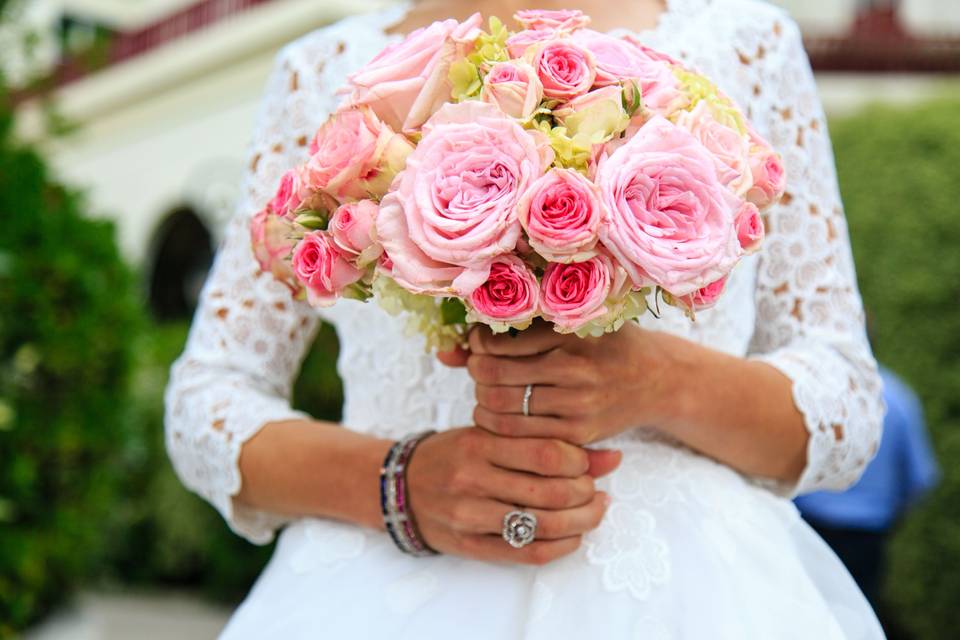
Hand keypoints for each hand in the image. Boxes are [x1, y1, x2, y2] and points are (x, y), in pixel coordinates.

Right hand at [404, 426, 621, 564]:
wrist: (400, 486)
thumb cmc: (454, 454)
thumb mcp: (491, 436)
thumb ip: (546, 443)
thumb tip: (613, 456)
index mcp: (478, 443)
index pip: (546, 453)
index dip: (580, 461)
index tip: (587, 463)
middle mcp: (472, 478)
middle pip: (550, 491)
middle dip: (586, 493)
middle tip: (595, 490)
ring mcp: (469, 515)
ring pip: (543, 525)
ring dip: (581, 521)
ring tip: (592, 510)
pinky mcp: (470, 545)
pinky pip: (527, 553)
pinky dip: (561, 546)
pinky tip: (572, 535)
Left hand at [465, 320, 682, 445]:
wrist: (658, 379)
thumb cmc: (605, 344)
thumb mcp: (569, 323)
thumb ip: (510, 332)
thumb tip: (445, 351)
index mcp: (570, 331)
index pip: (497, 342)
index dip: (477, 344)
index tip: (481, 343)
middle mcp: (575, 368)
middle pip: (493, 376)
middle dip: (476, 372)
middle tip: (481, 368)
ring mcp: (578, 404)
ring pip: (502, 407)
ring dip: (483, 400)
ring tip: (488, 392)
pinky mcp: (580, 434)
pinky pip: (521, 434)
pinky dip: (500, 426)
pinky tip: (502, 415)